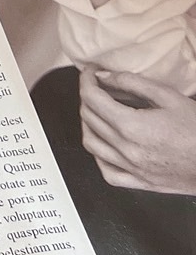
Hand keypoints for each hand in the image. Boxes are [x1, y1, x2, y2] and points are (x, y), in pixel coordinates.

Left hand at [80, 68, 195, 194]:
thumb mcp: (168, 97)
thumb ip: (132, 82)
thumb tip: (103, 76)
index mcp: (131, 127)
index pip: (92, 98)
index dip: (86, 80)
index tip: (90, 71)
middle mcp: (126, 150)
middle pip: (88, 118)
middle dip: (87, 96)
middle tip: (96, 85)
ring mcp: (132, 170)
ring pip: (91, 144)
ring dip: (88, 122)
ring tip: (97, 110)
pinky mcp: (141, 183)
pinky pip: (107, 172)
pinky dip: (99, 155)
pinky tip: (105, 143)